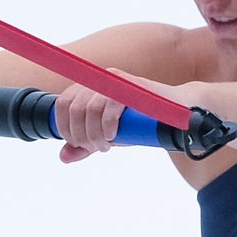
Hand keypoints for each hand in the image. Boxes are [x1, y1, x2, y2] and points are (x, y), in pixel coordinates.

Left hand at [53, 69, 192, 163]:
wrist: (174, 115)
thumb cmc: (140, 124)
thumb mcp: (108, 137)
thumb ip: (86, 145)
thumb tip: (63, 157)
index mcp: (89, 87)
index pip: (62, 103)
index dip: (64, 127)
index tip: (77, 144)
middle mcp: (99, 80)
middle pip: (74, 108)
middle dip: (81, 135)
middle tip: (96, 147)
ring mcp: (115, 81)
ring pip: (89, 109)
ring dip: (94, 134)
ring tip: (106, 145)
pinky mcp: (130, 86)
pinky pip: (109, 106)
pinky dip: (107, 125)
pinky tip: (113, 136)